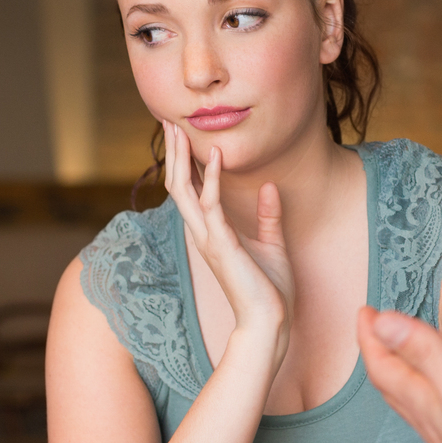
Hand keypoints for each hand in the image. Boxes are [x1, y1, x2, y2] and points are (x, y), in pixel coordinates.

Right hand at [163, 121, 294, 370]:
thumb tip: (270, 186)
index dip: (183, 161)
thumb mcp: (273, 244)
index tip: (181, 135)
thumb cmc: (270, 289)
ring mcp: (208, 238)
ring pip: (183, 190)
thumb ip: (269, 216)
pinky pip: (210, 204)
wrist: (270, 321)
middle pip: (176, 184)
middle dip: (172, 153)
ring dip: (181, 157)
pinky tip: (215, 154)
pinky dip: (211, 177)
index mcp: (211, 232)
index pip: (189, 190)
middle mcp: (203, 233)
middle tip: (168, 121)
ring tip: (181, 129)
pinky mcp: (221, 244)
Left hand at [357, 308, 441, 442]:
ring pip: (423, 399)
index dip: (370, 337)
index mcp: (427, 405)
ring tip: (417, 354)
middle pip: (395, 385)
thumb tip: (383, 322)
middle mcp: (433, 424)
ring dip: (415, 372)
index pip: (384, 367)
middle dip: (383, 353)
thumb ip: (426, 353)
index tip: (364, 311)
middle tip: (376, 328)